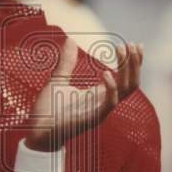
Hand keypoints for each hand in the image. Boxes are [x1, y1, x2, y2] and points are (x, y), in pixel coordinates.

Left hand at [25, 39, 143, 151]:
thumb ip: (67, 62)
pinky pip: (110, 104)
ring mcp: (100, 111)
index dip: (131, 62)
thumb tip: (70, 39)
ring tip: (123, 51)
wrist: (37, 131)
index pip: (124, 78)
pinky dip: (111, 88)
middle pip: (131, 83)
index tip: (132, 44)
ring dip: (128, 70)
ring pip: (126, 91)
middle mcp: (103, 102)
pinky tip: (106, 73)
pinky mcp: (92, 118)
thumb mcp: (58, 80)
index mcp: (98, 94)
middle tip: (132, 44)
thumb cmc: (48, 110)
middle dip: (134, 63)